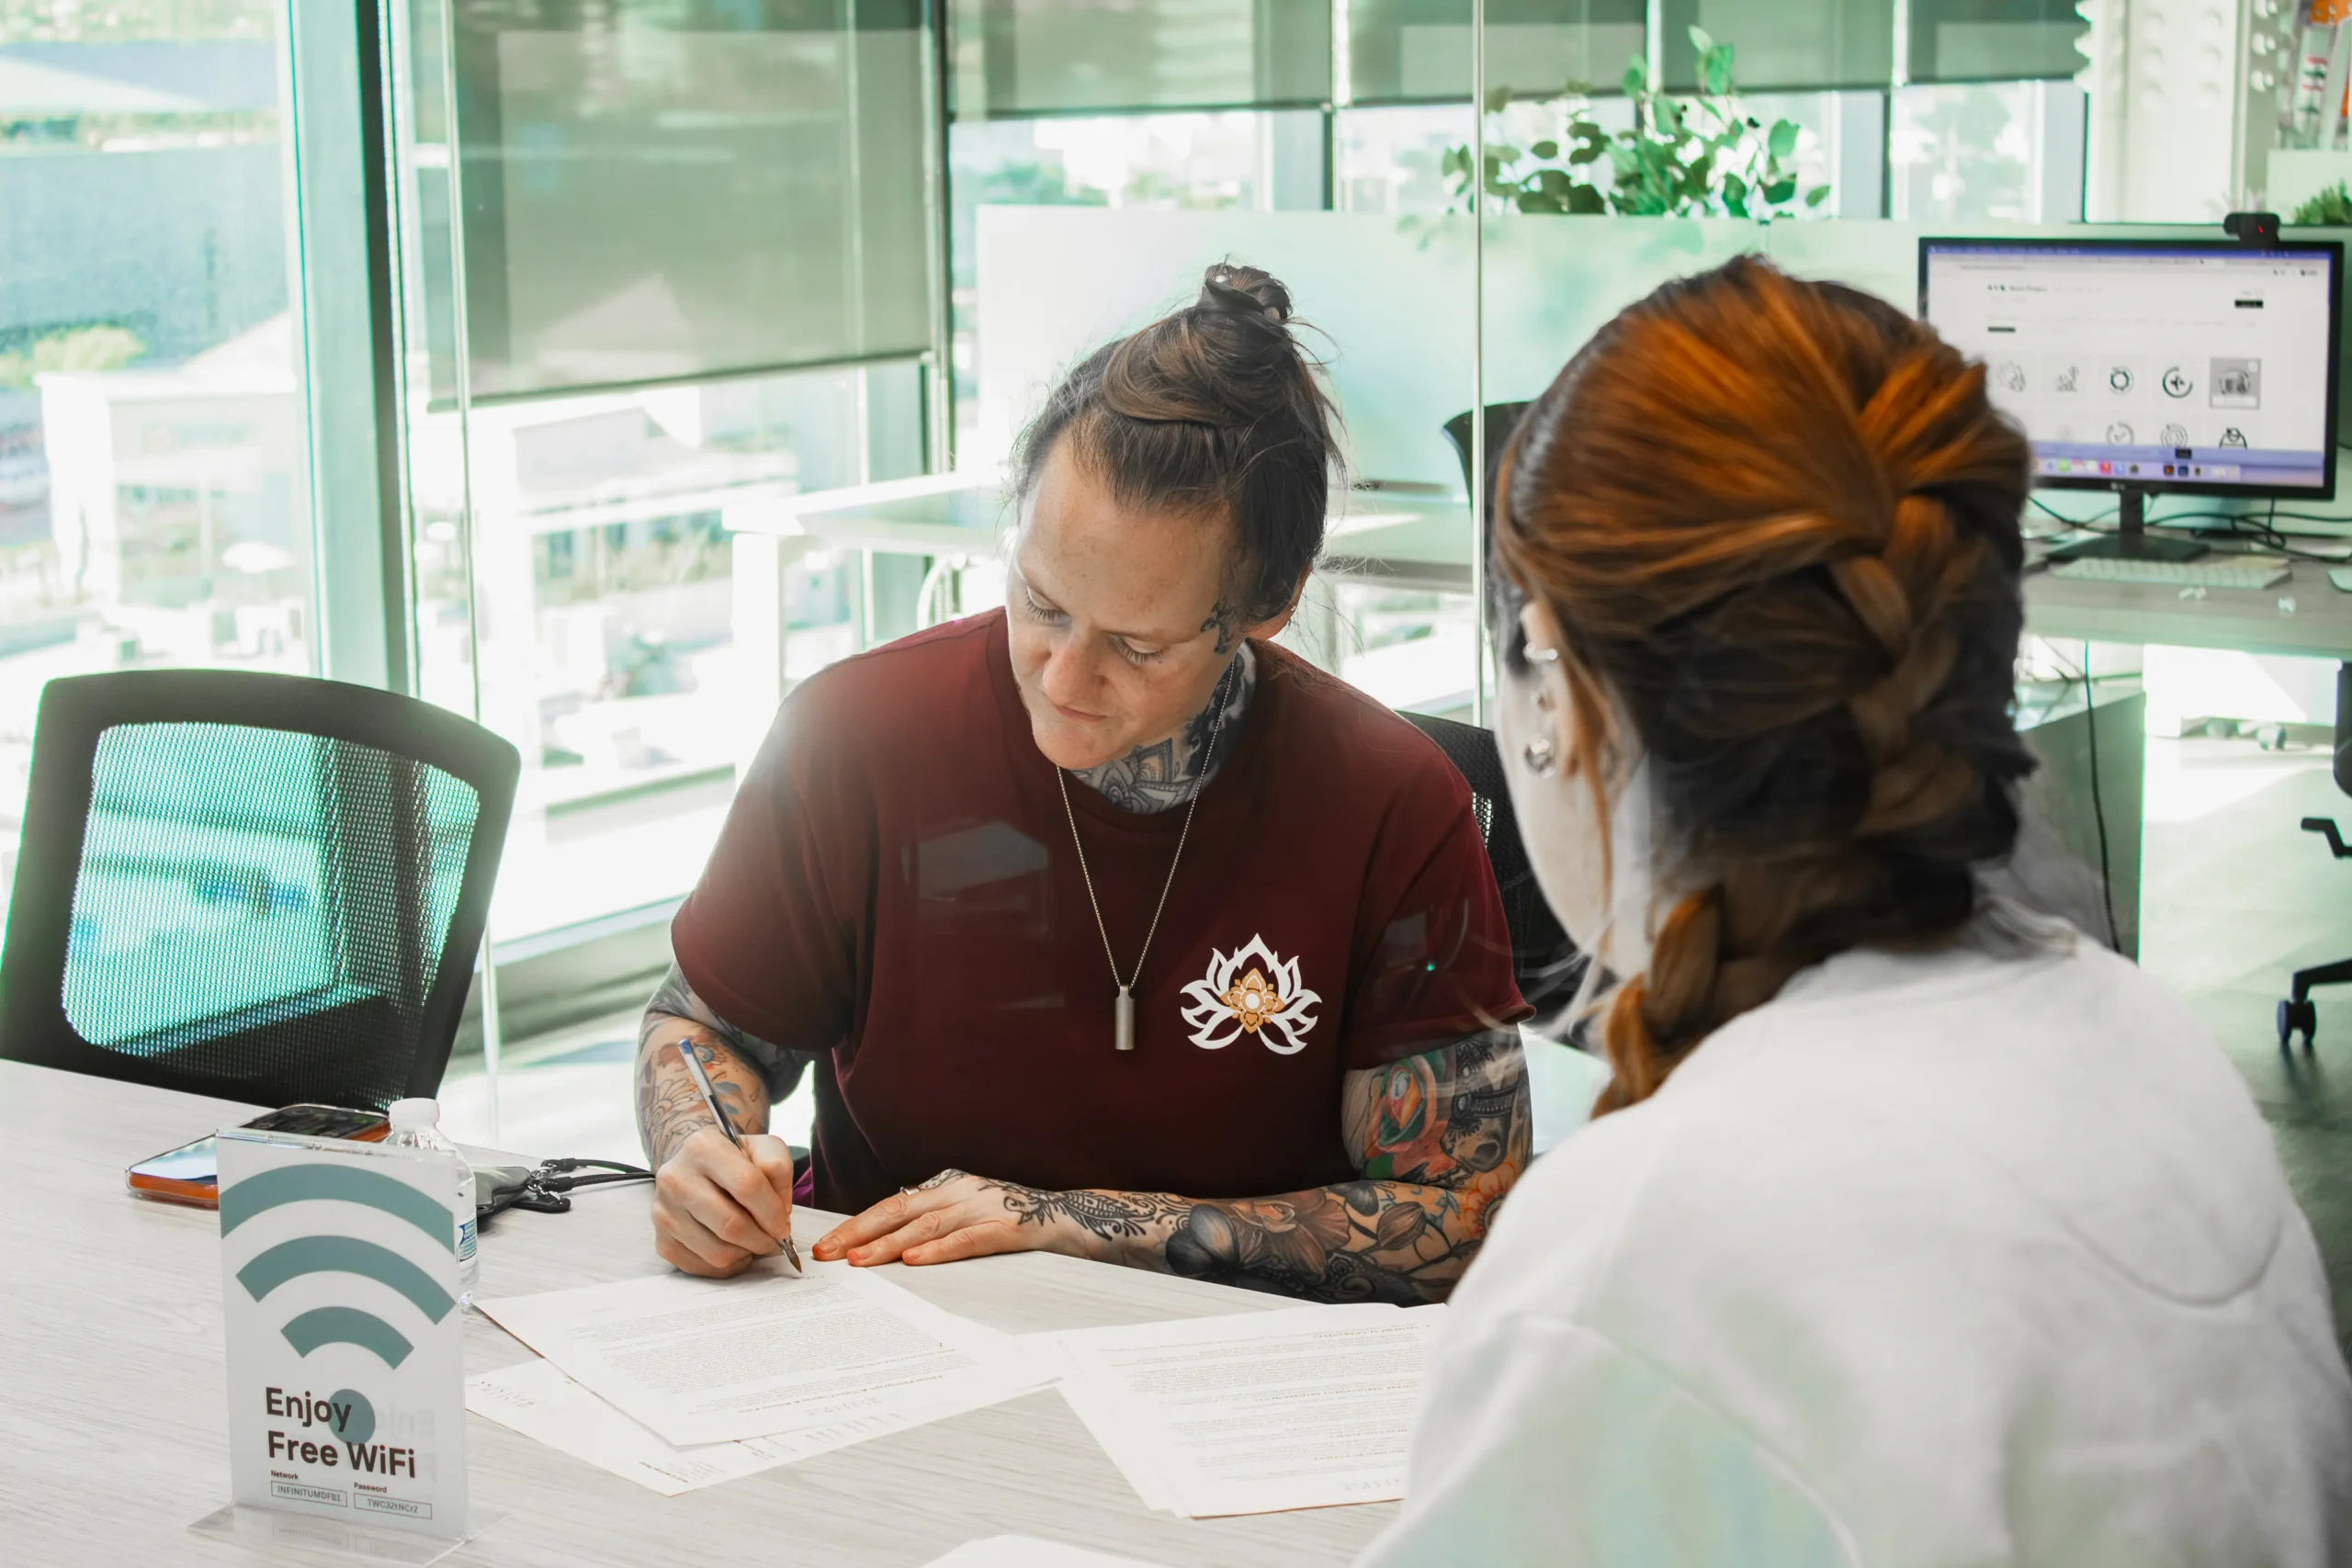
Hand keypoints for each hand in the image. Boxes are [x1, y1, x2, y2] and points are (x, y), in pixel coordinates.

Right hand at [651, 1128, 796, 1277]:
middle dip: (762, 1239)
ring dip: (745, 1253)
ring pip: (718, 1253)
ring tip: (751, 1240)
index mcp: (703, 1148)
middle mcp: (675, 1179)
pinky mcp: (662, 1241)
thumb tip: (779, 1212)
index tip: (783, 1226)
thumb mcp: (763, 1148)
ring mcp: (664, 1212)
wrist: (695, 1168)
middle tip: (772, 1239)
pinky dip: (726, 1265)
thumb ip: (778, 1170)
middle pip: (731, 1225)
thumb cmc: (734, 1160)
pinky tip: (732, 1248)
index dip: (772, 1212)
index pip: (747, 1185)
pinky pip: (703, 1268)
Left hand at [812, 1170, 1063, 1267]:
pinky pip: (968, 1240)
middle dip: (859, 1233)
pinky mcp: (1009, 1228)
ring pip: (927, 1226)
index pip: (893, 1206)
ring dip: (889, 1245)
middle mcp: (962, 1191)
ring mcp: (985, 1206)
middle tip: (827, 1254)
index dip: (858, 1225)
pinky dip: (939, 1251)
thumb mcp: (973, 1216)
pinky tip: (915, 1262)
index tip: (827, 1246)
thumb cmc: (1022, 1223)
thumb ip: (939, 1224)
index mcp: (950, 1187)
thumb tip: (894, 1247)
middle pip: (899, 1211)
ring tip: (859, 1261)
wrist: (1079, 1218)